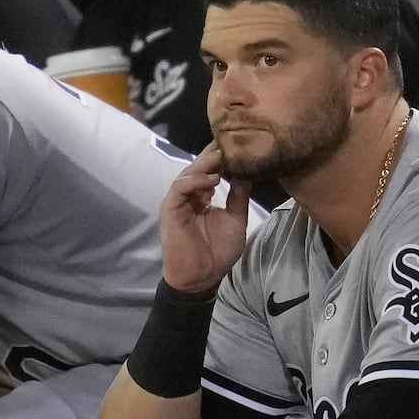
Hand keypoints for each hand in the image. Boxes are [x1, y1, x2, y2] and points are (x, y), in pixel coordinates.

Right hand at [159, 145, 251, 293]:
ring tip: (222, 157)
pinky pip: (180, 188)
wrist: (203, 276)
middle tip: (230, 142)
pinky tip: (212, 179)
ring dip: (205, 164)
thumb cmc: (218, 252)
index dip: (221, 158)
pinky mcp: (170, 208)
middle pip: (199, 167)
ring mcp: (178, 201)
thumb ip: (239, 196)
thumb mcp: (236, 219)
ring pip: (188, 174)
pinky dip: (195, 181)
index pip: (210, 170)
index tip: (238, 145)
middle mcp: (189, 195)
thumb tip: (248, 173)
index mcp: (202, 196)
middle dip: (214, 154)